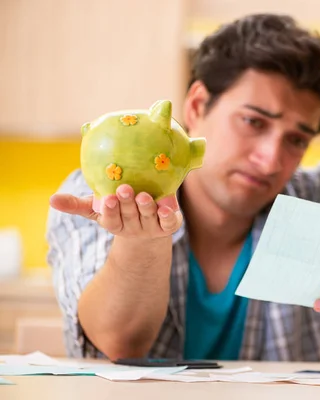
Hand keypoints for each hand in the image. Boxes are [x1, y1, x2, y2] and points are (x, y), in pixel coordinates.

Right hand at [49, 184, 181, 238]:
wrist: (150, 228)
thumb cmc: (119, 212)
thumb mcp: (97, 208)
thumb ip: (77, 204)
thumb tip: (52, 200)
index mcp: (115, 223)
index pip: (111, 219)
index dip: (110, 210)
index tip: (108, 199)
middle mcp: (133, 226)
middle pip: (129, 215)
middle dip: (127, 203)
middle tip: (125, 189)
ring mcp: (151, 227)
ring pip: (149, 216)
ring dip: (146, 207)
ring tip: (143, 196)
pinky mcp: (168, 225)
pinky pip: (169, 222)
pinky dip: (168, 216)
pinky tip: (167, 207)